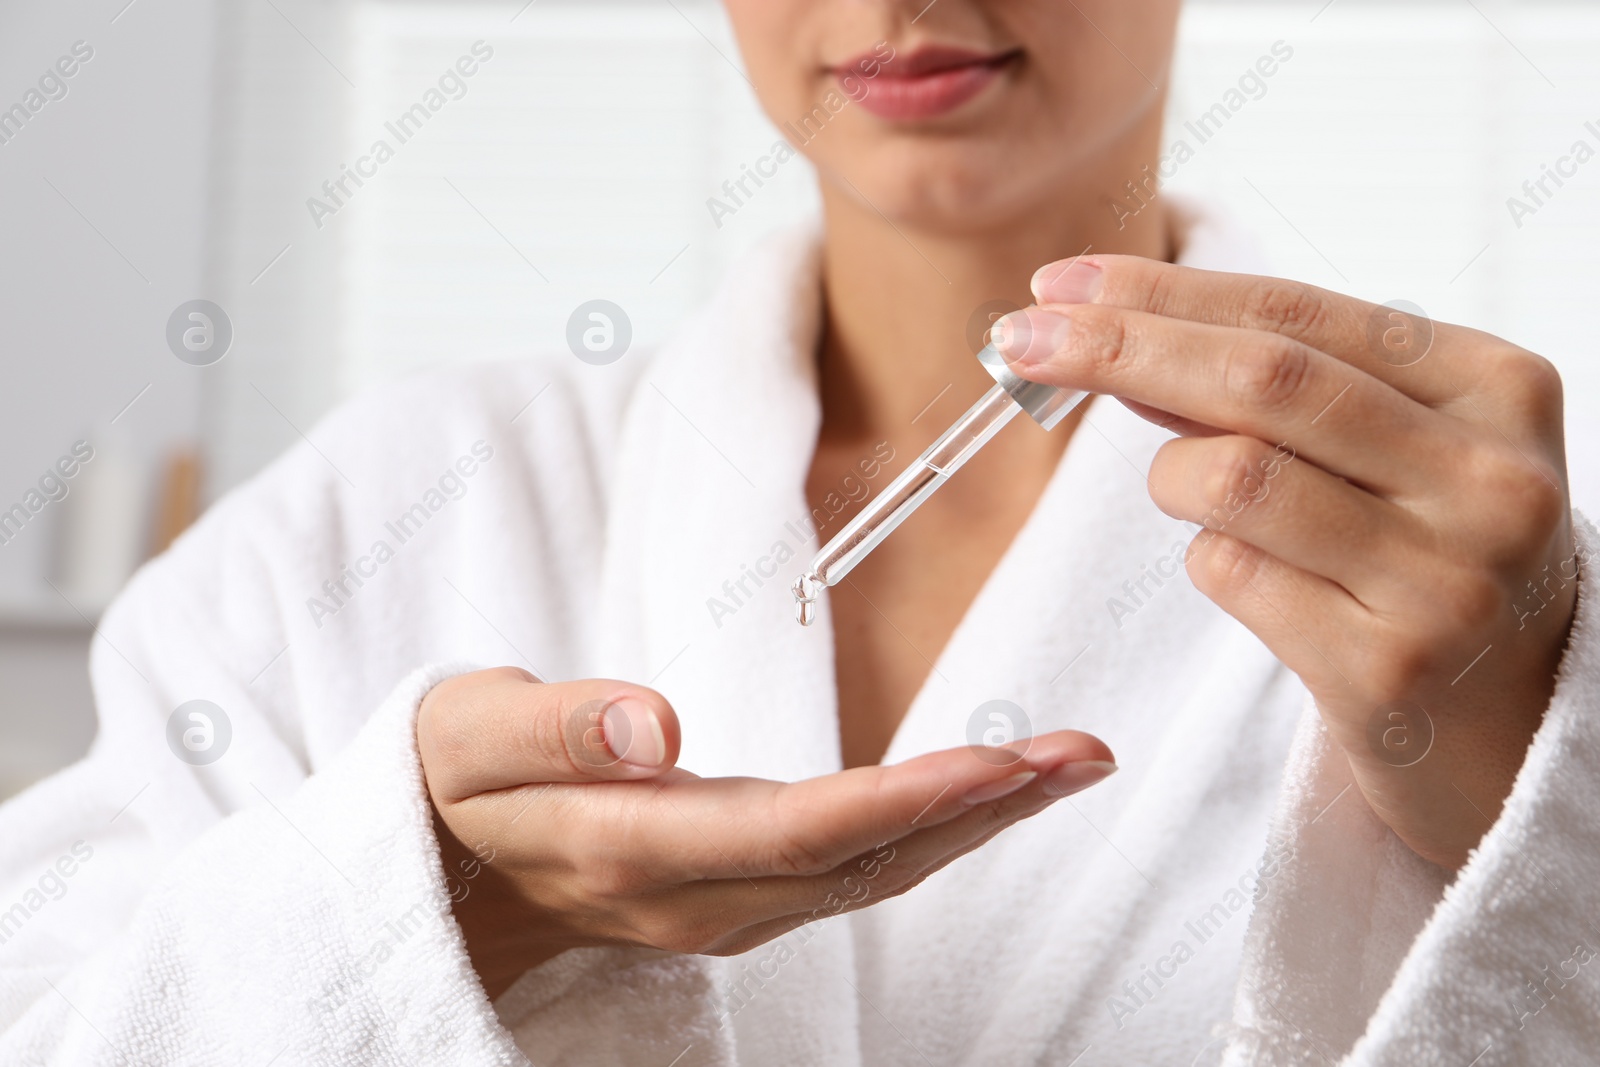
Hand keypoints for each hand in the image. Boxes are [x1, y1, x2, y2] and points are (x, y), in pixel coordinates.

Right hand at [417, 667, 1117, 997]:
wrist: (438, 871)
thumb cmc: (453, 783)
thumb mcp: (468, 734)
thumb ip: (555, 727)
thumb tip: (652, 724)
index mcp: (636, 848)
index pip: (800, 831)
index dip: (911, 800)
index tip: (1005, 760)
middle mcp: (696, 895)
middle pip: (864, 864)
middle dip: (983, 812)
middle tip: (1084, 755)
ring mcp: (721, 909)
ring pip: (870, 877)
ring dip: (973, 826)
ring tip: (1061, 767)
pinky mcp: (734, 897)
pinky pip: (849, 875)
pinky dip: (926, 834)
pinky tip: (977, 800)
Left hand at [994, 256, 1576, 868]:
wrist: (1518, 728)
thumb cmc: (1433, 559)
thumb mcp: (1395, 447)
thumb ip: (1280, 388)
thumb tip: (1111, 327)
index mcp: (1497, 387)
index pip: (1297, 311)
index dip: (1162, 292)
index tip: (1059, 283)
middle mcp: (1489, 477)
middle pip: (1258, 380)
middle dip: (1118, 347)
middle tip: (1020, 340)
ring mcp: (1444, 579)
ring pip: (1230, 476)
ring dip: (1171, 478)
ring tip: (1195, 499)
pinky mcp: (1386, 669)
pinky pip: (1229, 574)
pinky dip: (1206, 560)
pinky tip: (1253, 578)